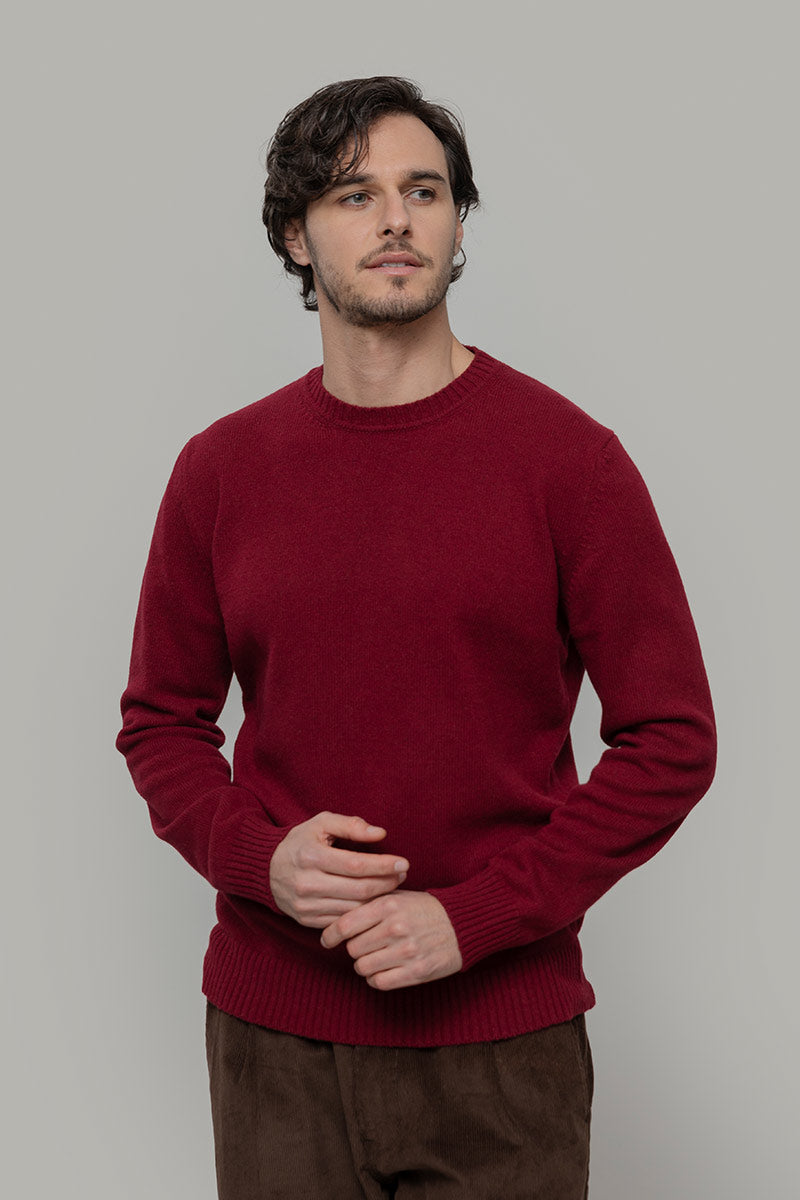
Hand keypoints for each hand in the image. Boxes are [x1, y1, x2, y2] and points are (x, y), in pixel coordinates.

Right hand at [269, 812, 408, 927]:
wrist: (267, 869)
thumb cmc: (300, 842)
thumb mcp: (321, 823)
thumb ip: (351, 825)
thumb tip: (380, 833)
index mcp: (311, 857)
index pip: (356, 865)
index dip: (383, 865)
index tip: (403, 862)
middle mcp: (307, 884)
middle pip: (358, 890)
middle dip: (387, 883)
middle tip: (403, 875)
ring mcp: (306, 906)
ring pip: (353, 909)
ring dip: (378, 900)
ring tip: (393, 887)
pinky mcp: (307, 921)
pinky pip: (342, 921)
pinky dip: (362, 913)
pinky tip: (374, 902)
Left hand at [321, 891, 462, 989]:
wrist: (462, 924)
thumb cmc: (425, 910)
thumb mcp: (397, 897)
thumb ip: (370, 904)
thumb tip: (336, 916)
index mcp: (388, 905)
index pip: (346, 924)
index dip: (331, 934)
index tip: (327, 940)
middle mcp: (395, 928)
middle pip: (353, 948)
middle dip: (356, 948)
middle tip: (366, 945)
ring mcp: (406, 951)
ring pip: (363, 967)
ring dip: (365, 965)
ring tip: (377, 957)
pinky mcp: (416, 971)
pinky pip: (379, 982)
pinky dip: (377, 979)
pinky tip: (384, 970)